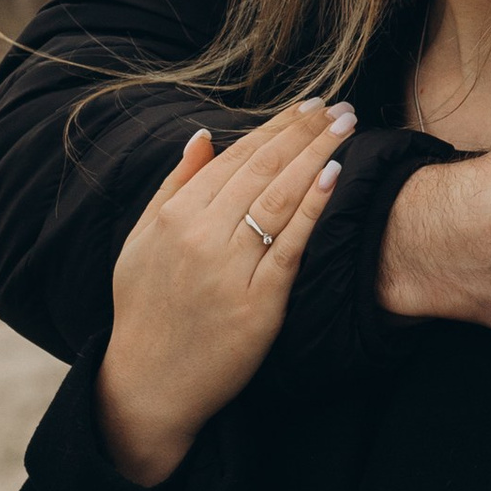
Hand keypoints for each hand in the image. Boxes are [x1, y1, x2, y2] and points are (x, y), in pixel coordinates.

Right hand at [96, 100, 352, 486]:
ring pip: (281, 197)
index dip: (276, 127)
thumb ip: (174, 187)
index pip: (236, 157)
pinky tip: (335, 175)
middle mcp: (201, 235)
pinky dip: (313, 206)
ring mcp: (230, 268)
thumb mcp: (142, 241)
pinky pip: (291, 245)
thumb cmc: (146, 310)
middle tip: (340, 107)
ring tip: (348, 127)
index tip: (307, 107)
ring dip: (318, 155)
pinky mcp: (257, 302)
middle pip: (264, 170)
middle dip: (306, 132)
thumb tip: (203, 136)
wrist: (150, 383)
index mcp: (175, 216)